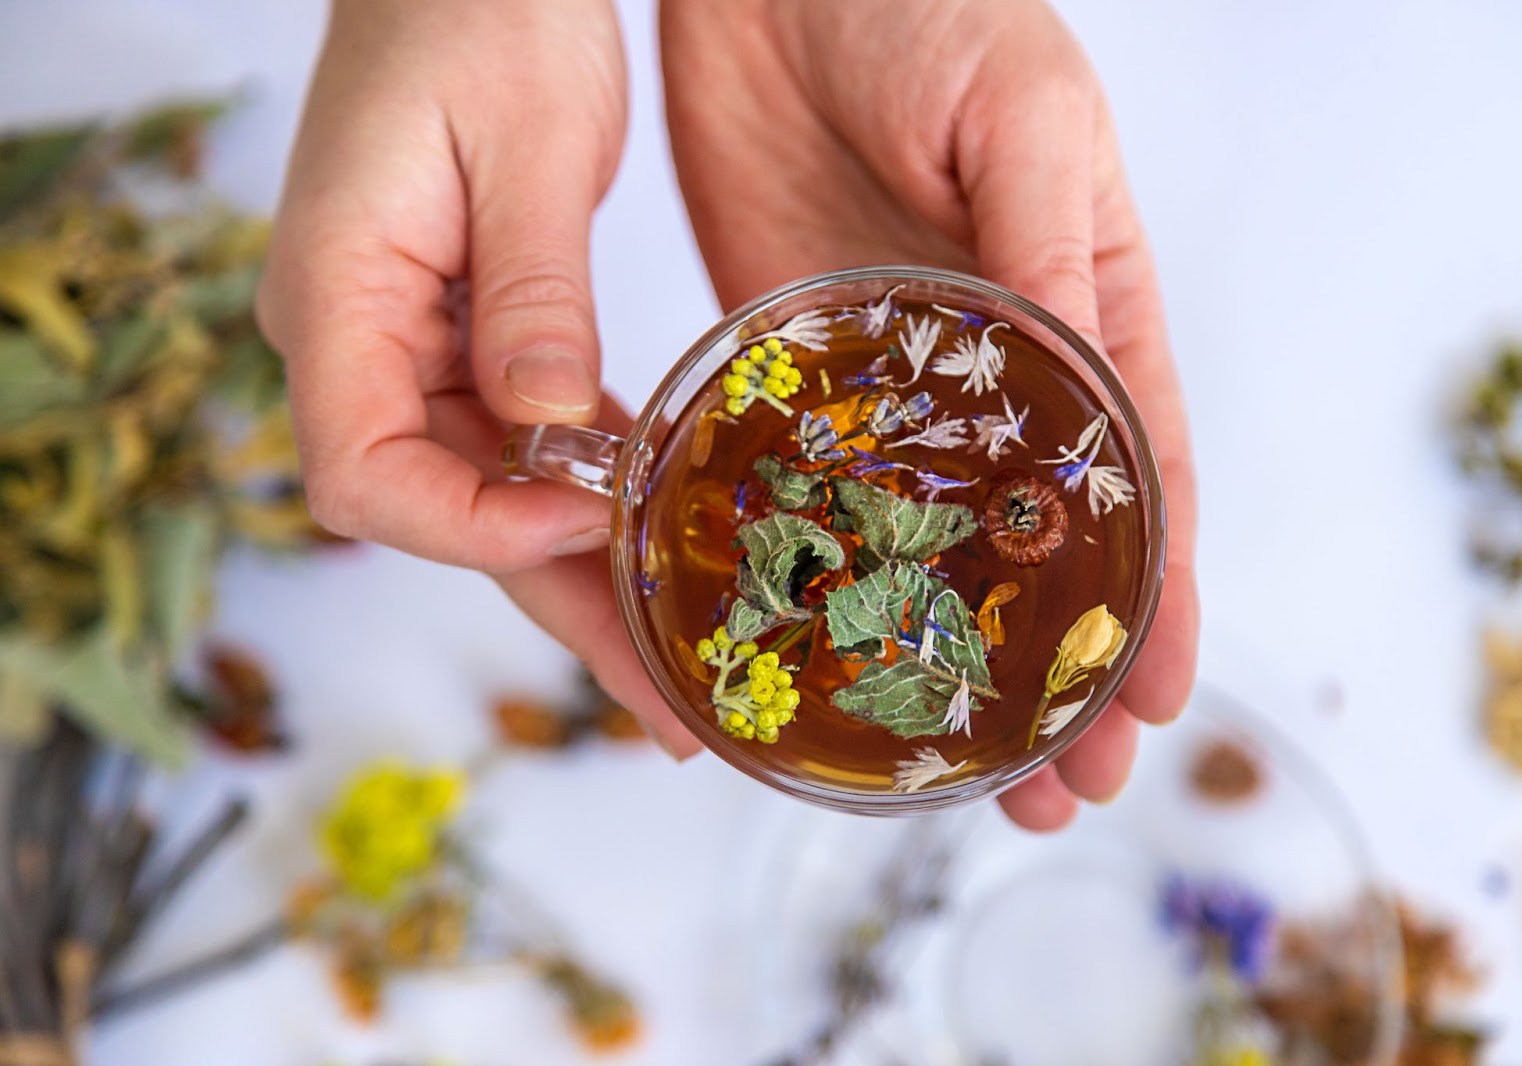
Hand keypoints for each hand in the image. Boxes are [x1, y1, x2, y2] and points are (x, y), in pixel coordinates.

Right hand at [257, 0, 699, 757]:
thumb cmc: (477, 13)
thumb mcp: (525, 146)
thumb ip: (532, 295)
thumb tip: (549, 431)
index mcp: (337, 296)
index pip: (366, 473)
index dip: (477, 524)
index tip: (590, 520)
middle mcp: (358, 340)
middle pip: (445, 514)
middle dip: (559, 607)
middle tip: (667, 707)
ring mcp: (410, 346)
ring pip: (492, 494)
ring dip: (584, 575)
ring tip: (680, 662)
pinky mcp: (467, 337)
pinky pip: (522, 444)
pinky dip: (587, 497)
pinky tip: (654, 543)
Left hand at [661, 0, 1199, 826]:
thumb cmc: (927, 10)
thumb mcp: (1020, 114)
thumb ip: (1045, 245)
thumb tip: (1078, 373)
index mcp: (1085, 309)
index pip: (1142, 479)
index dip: (1156, 597)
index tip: (1157, 704)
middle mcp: (998, 372)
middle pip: (1044, 548)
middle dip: (1060, 671)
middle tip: (1056, 786)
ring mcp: (898, 385)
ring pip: (935, 548)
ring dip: (951, 656)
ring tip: (960, 768)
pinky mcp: (799, 375)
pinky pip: (823, 493)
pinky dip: (839, 579)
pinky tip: (837, 652)